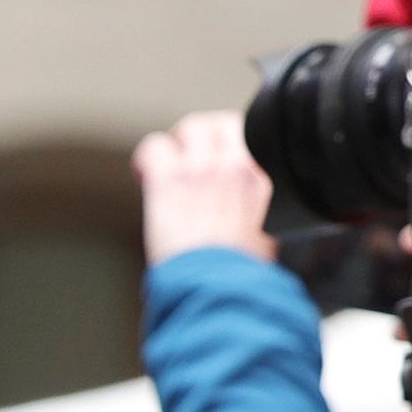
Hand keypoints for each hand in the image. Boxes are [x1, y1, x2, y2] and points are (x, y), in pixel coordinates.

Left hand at [133, 111, 275, 266]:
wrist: (221, 288)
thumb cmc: (241, 277)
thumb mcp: (266, 242)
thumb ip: (256, 218)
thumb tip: (246, 223)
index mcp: (263, 183)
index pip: (251, 140)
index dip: (231, 145)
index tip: (219, 158)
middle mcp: (236, 168)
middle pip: (222, 124)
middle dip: (204, 135)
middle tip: (189, 155)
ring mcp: (203, 169)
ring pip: (191, 127)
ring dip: (177, 144)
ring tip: (167, 165)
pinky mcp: (171, 177)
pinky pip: (154, 146)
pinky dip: (147, 158)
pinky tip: (145, 176)